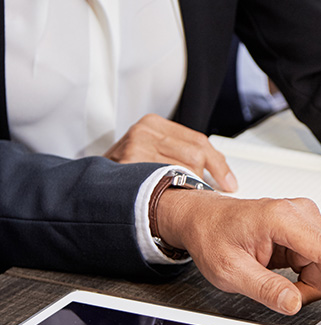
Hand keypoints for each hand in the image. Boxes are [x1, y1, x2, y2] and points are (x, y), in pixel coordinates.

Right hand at [104, 114, 237, 191]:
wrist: (88, 186)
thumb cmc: (124, 171)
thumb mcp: (151, 151)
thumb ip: (179, 153)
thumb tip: (219, 174)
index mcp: (153, 123)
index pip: (199, 141)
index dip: (219, 165)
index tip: (229, 183)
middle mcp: (144, 132)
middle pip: (193, 156)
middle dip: (203, 179)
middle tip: (205, 194)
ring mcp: (134, 149)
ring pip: (181, 171)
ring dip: (187, 189)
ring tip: (181, 197)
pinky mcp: (126, 168)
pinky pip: (162, 184)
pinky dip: (171, 194)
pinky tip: (169, 200)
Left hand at [157, 192, 320, 321]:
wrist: (205, 219)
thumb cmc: (214, 236)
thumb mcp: (230, 271)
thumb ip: (265, 288)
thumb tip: (294, 303)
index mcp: (282, 218)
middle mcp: (300, 212)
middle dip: (310, 288)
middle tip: (277, 291)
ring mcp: (305, 217)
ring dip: (305, 283)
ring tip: (270, 276)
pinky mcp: (306, 226)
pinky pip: (318, 261)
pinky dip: (302, 275)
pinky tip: (278, 269)